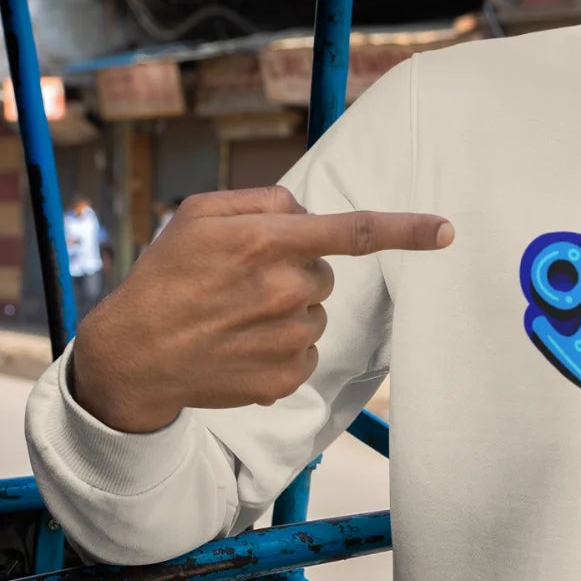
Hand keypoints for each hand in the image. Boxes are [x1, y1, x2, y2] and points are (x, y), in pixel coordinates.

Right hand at [69, 185, 453, 432]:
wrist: (133, 356)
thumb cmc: (165, 276)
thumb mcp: (198, 215)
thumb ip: (262, 202)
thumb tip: (308, 211)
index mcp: (267, 241)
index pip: (355, 231)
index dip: (408, 229)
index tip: (447, 230)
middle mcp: (284, 289)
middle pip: (325, 274)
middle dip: (296, 272)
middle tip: (242, 283)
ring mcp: (287, 338)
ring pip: (316, 316)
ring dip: (287, 313)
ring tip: (234, 318)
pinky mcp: (285, 378)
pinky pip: (305, 354)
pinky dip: (281, 350)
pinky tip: (239, 348)